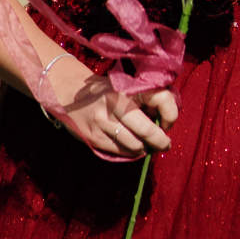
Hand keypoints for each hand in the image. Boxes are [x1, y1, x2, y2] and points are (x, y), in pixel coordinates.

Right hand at [50, 54, 178, 160]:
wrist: (69, 93)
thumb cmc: (107, 92)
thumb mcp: (127, 88)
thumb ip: (147, 100)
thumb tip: (166, 123)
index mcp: (129, 86)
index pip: (162, 99)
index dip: (170, 116)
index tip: (166, 124)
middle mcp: (116, 102)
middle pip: (148, 131)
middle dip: (161, 142)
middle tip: (164, 144)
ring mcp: (103, 121)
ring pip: (135, 146)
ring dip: (144, 149)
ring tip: (146, 146)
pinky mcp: (94, 136)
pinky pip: (120, 152)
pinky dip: (129, 152)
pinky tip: (129, 146)